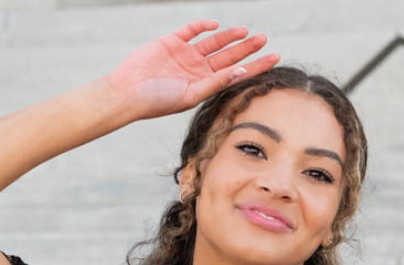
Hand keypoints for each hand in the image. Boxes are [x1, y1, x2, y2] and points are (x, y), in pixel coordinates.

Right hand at [102, 18, 279, 121]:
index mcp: (204, 86)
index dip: (255, 67)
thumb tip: (240, 72)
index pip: (236, 75)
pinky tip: (215, 25)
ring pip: (214, 43)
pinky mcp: (172, 41)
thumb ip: (215, 83)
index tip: (274, 58)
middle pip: (228, 57)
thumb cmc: (157, 101)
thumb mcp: (190, 95)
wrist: (128, 92)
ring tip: (246, 31)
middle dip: (246, 49)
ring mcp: (186, 55)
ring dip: (229, 37)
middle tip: (264, 39)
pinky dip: (203, 26)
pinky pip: (191, 31)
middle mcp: (198, 71)